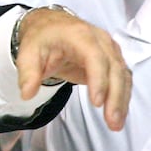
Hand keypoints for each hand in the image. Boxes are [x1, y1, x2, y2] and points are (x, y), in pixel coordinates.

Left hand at [14, 9, 130, 129]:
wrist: (51, 26)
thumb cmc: (43, 38)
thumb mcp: (28, 52)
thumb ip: (28, 73)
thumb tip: (27, 93)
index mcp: (79, 35)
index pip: (95, 57)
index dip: (98, 79)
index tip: (97, 103)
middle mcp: (100, 40)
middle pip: (114, 68)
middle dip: (115, 96)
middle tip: (111, 122)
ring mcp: (110, 49)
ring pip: (122, 75)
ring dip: (121, 100)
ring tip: (116, 125)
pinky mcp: (113, 60)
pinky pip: (123, 78)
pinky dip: (122, 97)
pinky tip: (118, 114)